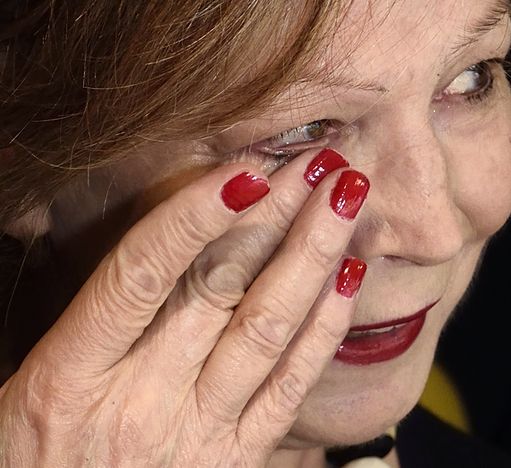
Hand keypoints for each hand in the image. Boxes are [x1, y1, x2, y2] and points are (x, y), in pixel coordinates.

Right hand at [0, 149, 368, 466]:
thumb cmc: (35, 462)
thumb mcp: (33, 386)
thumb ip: (94, 318)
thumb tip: (161, 242)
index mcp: (70, 375)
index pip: (141, 273)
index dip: (195, 214)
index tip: (245, 166)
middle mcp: (139, 400)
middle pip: (220, 288)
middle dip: (276, 214)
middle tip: (317, 160)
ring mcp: (196, 434)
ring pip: (267, 328)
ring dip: (313, 254)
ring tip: (346, 196)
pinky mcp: (236, 461)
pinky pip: (291, 388)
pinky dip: (326, 328)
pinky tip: (349, 276)